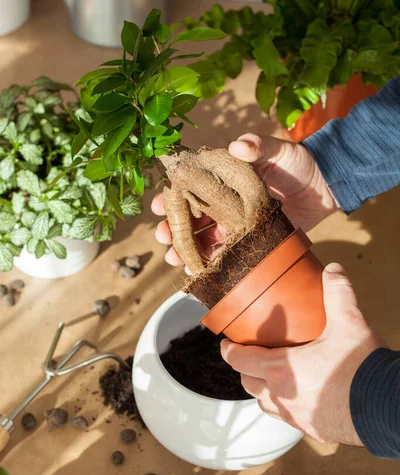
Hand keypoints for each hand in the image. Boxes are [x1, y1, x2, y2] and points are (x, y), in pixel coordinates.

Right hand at [151, 132, 338, 267]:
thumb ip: (260, 146)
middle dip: (174, 227)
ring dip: (187, 249)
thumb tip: (238, 146)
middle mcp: (226, 202)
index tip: (158, 205)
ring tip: (174, 260)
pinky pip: (226, 253)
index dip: (173, 196)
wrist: (325, 186)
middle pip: (192, 217)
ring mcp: (236, 224)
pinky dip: (211, 263)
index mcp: (225, 179)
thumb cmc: (299, 163)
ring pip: (204, 238)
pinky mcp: (250, 241)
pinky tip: (197, 272)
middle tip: (163, 237)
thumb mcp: (280, 150)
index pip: (192, 187)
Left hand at [220, 264, 382, 445]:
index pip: (240, 360)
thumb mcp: (349, 323)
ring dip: (263, 391)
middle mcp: (282, 396)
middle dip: (245, 370)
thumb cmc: (362, 368)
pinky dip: (286, 407)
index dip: (229, 351)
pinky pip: (289, 419)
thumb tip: (332, 269)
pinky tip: (300, 397)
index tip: (225, 344)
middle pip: (248, 384)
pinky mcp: (312, 430)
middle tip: (250, 357)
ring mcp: (296, 417)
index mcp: (281, 369)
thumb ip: (337, 293)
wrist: (387, 407)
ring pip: (266, 405)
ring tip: (272, 378)